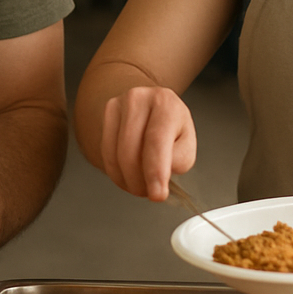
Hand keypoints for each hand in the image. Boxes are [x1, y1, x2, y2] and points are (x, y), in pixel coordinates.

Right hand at [99, 86, 195, 200]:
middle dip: (138, 181)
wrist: (153, 106)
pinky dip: (116, 172)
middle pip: (131, 151)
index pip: (156, 141)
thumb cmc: (171, 128)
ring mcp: (120, 103)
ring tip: (139, 185)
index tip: (157, 194)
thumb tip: (159, 175)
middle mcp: (141, 99)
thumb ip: (178, 161)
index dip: (155, 172)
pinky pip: (106, 152)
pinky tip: (127, 175)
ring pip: (116, 155)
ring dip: (127, 179)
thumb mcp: (186, 144)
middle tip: (149, 193)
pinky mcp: (107, 112)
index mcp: (166, 104)